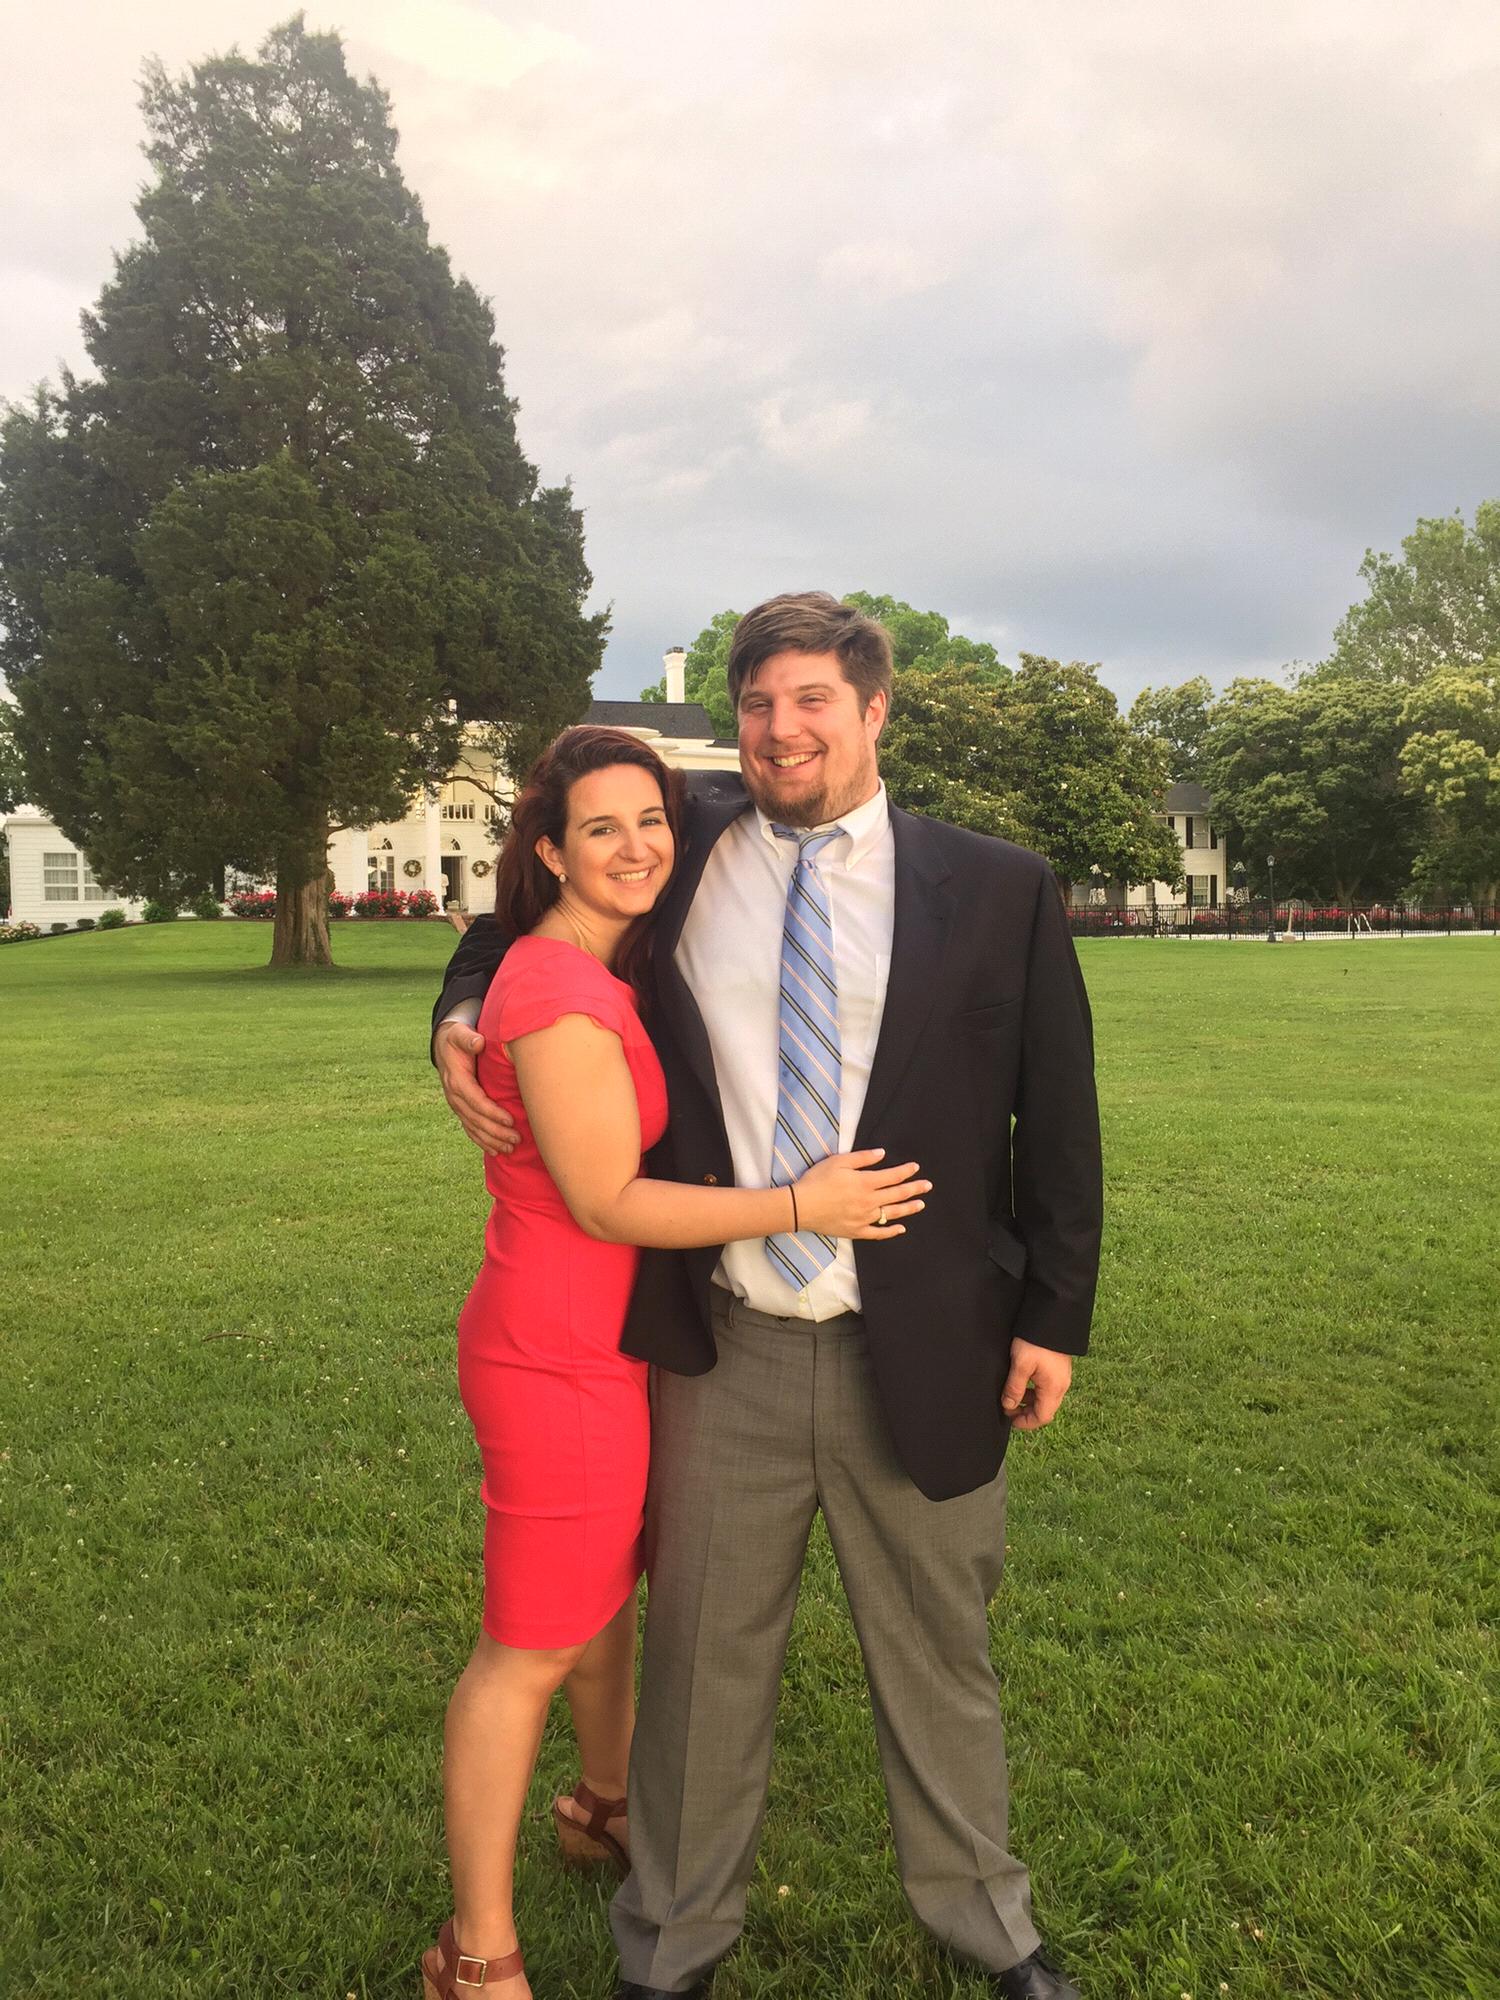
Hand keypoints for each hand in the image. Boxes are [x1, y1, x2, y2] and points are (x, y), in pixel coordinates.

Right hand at [434, 1021, 518, 1155]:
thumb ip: (468, 1038)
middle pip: (476, 1119)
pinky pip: (470, 1129)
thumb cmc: (457, 1038)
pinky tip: (496, 1151)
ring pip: (473, 1128)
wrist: (444, 1045)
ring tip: (510, 1149)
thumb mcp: (460, 1034)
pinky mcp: (461, 1109)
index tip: (510, 1120)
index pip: (475, 1101)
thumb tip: (478, 1042)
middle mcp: (455, 1097)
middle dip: (496, 1131)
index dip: (492, 1112)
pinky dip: (482, 1141)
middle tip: (516, 1139)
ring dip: (491, 1140)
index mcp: (456, 1080)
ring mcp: (457, 1105)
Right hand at [794, 1149, 929, 1240]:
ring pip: (892, 1213)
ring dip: (908, 1208)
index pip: (893, 1176)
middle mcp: (869, 1201)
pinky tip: (901, 1228)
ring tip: (921, 1204)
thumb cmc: (817, 1181)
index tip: (916, 1167)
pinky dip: (891, 1231)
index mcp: (866, 1182)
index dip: (906, 1171)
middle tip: (928, 1186)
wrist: (801, 1206)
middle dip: (914, 1189)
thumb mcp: (838, 1162)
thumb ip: (863, 1158)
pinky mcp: (857, 1231)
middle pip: (897, 1194)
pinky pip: (878, 1233)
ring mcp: (864, 1218)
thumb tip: (882, 1154)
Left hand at [1001, 1340, 1072, 1430]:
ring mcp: (1061, 1376)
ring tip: (1012, 1394)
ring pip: (1045, 1397)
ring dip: (1029, 1400)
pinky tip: (1021, 1381)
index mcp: (1054, 1388)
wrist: (1052, 1317)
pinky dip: (1034, 1389)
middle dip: (1026, 1412)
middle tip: (1008, 1407)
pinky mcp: (1059, 1367)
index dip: (1026, 1422)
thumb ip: (1014, 1388)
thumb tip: (1008, 1406)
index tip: (1010, 1420)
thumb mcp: (1020, 1365)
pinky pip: (1047, 1386)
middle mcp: (1061, 1385)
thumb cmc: (1036, 1341)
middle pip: (1045, 1409)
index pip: (1042, 1417)